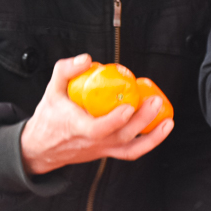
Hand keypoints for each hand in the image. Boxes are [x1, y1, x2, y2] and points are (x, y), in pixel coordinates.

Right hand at [20, 54, 173, 174]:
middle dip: (142, 120)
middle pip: (122, 136)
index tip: (128, 106)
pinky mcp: (110, 152)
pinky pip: (133, 152)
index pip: (98, 130)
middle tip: (155, 100)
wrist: (42, 148)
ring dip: (153, 136)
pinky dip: (150, 142)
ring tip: (167, 119)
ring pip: (131, 148)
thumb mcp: (50, 90)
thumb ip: (65, 71)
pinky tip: (163, 128)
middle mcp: (94, 143)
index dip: (115, 120)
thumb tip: (87, 59)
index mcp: (77, 129)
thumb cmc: (49, 117)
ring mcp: (104, 150)